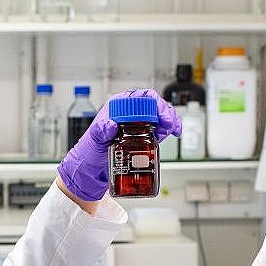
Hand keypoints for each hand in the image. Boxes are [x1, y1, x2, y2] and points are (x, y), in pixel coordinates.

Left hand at [56, 90, 180, 201]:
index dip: (155, 104)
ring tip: (170, 132)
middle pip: (155, 105)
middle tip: (168, 127)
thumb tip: (110, 124)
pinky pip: (160, 128)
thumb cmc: (90, 149)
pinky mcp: (144, 136)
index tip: (160, 118)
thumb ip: (100, 131)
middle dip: (166, 114)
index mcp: (118, 106)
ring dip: (169, 122)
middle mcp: (130, 112)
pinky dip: (170, 129)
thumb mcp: (94, 139)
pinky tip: (174, 133)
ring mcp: (139, 124)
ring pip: (161, 116)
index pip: (142, 97)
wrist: (93, 167)